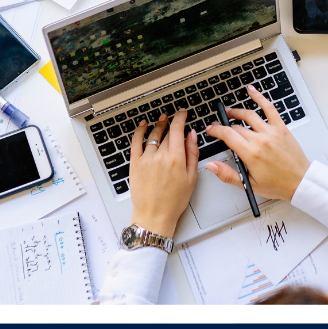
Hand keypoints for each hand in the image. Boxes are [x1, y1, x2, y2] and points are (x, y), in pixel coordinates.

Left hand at [128, 111, 197, 238]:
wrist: (154, 215)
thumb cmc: (174, 201)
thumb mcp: (191, 178)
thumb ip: (192, 154)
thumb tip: (192, 136)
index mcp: (176, 159)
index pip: (178, 130)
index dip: (180, 118)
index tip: (182, 112)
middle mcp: (160, 156)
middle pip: (167, 134)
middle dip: (172, 125)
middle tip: (175, 120)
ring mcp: (146, 159)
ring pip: (153, 135)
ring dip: (158, 126)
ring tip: (161, 120)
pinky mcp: (135, 164)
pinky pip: (136, 142)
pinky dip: (139, 131)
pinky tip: (143, 125)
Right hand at [204, 86, 310, 201]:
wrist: (300, 181)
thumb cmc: (277, 184)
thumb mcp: (248, 184)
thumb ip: (227, 174)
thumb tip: (211, 165)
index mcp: (251, 154)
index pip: (227, 135)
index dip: (216, 130)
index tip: (211, 130)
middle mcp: (260, 140)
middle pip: (236, 127)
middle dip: (224, 125)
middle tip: (219, 126)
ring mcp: (271, 132)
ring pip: (249, 115)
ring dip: (237, 112)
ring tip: (230, 112)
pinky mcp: (281, 128)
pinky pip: (269, 108)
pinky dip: (260, 98)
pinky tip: (252, 91)